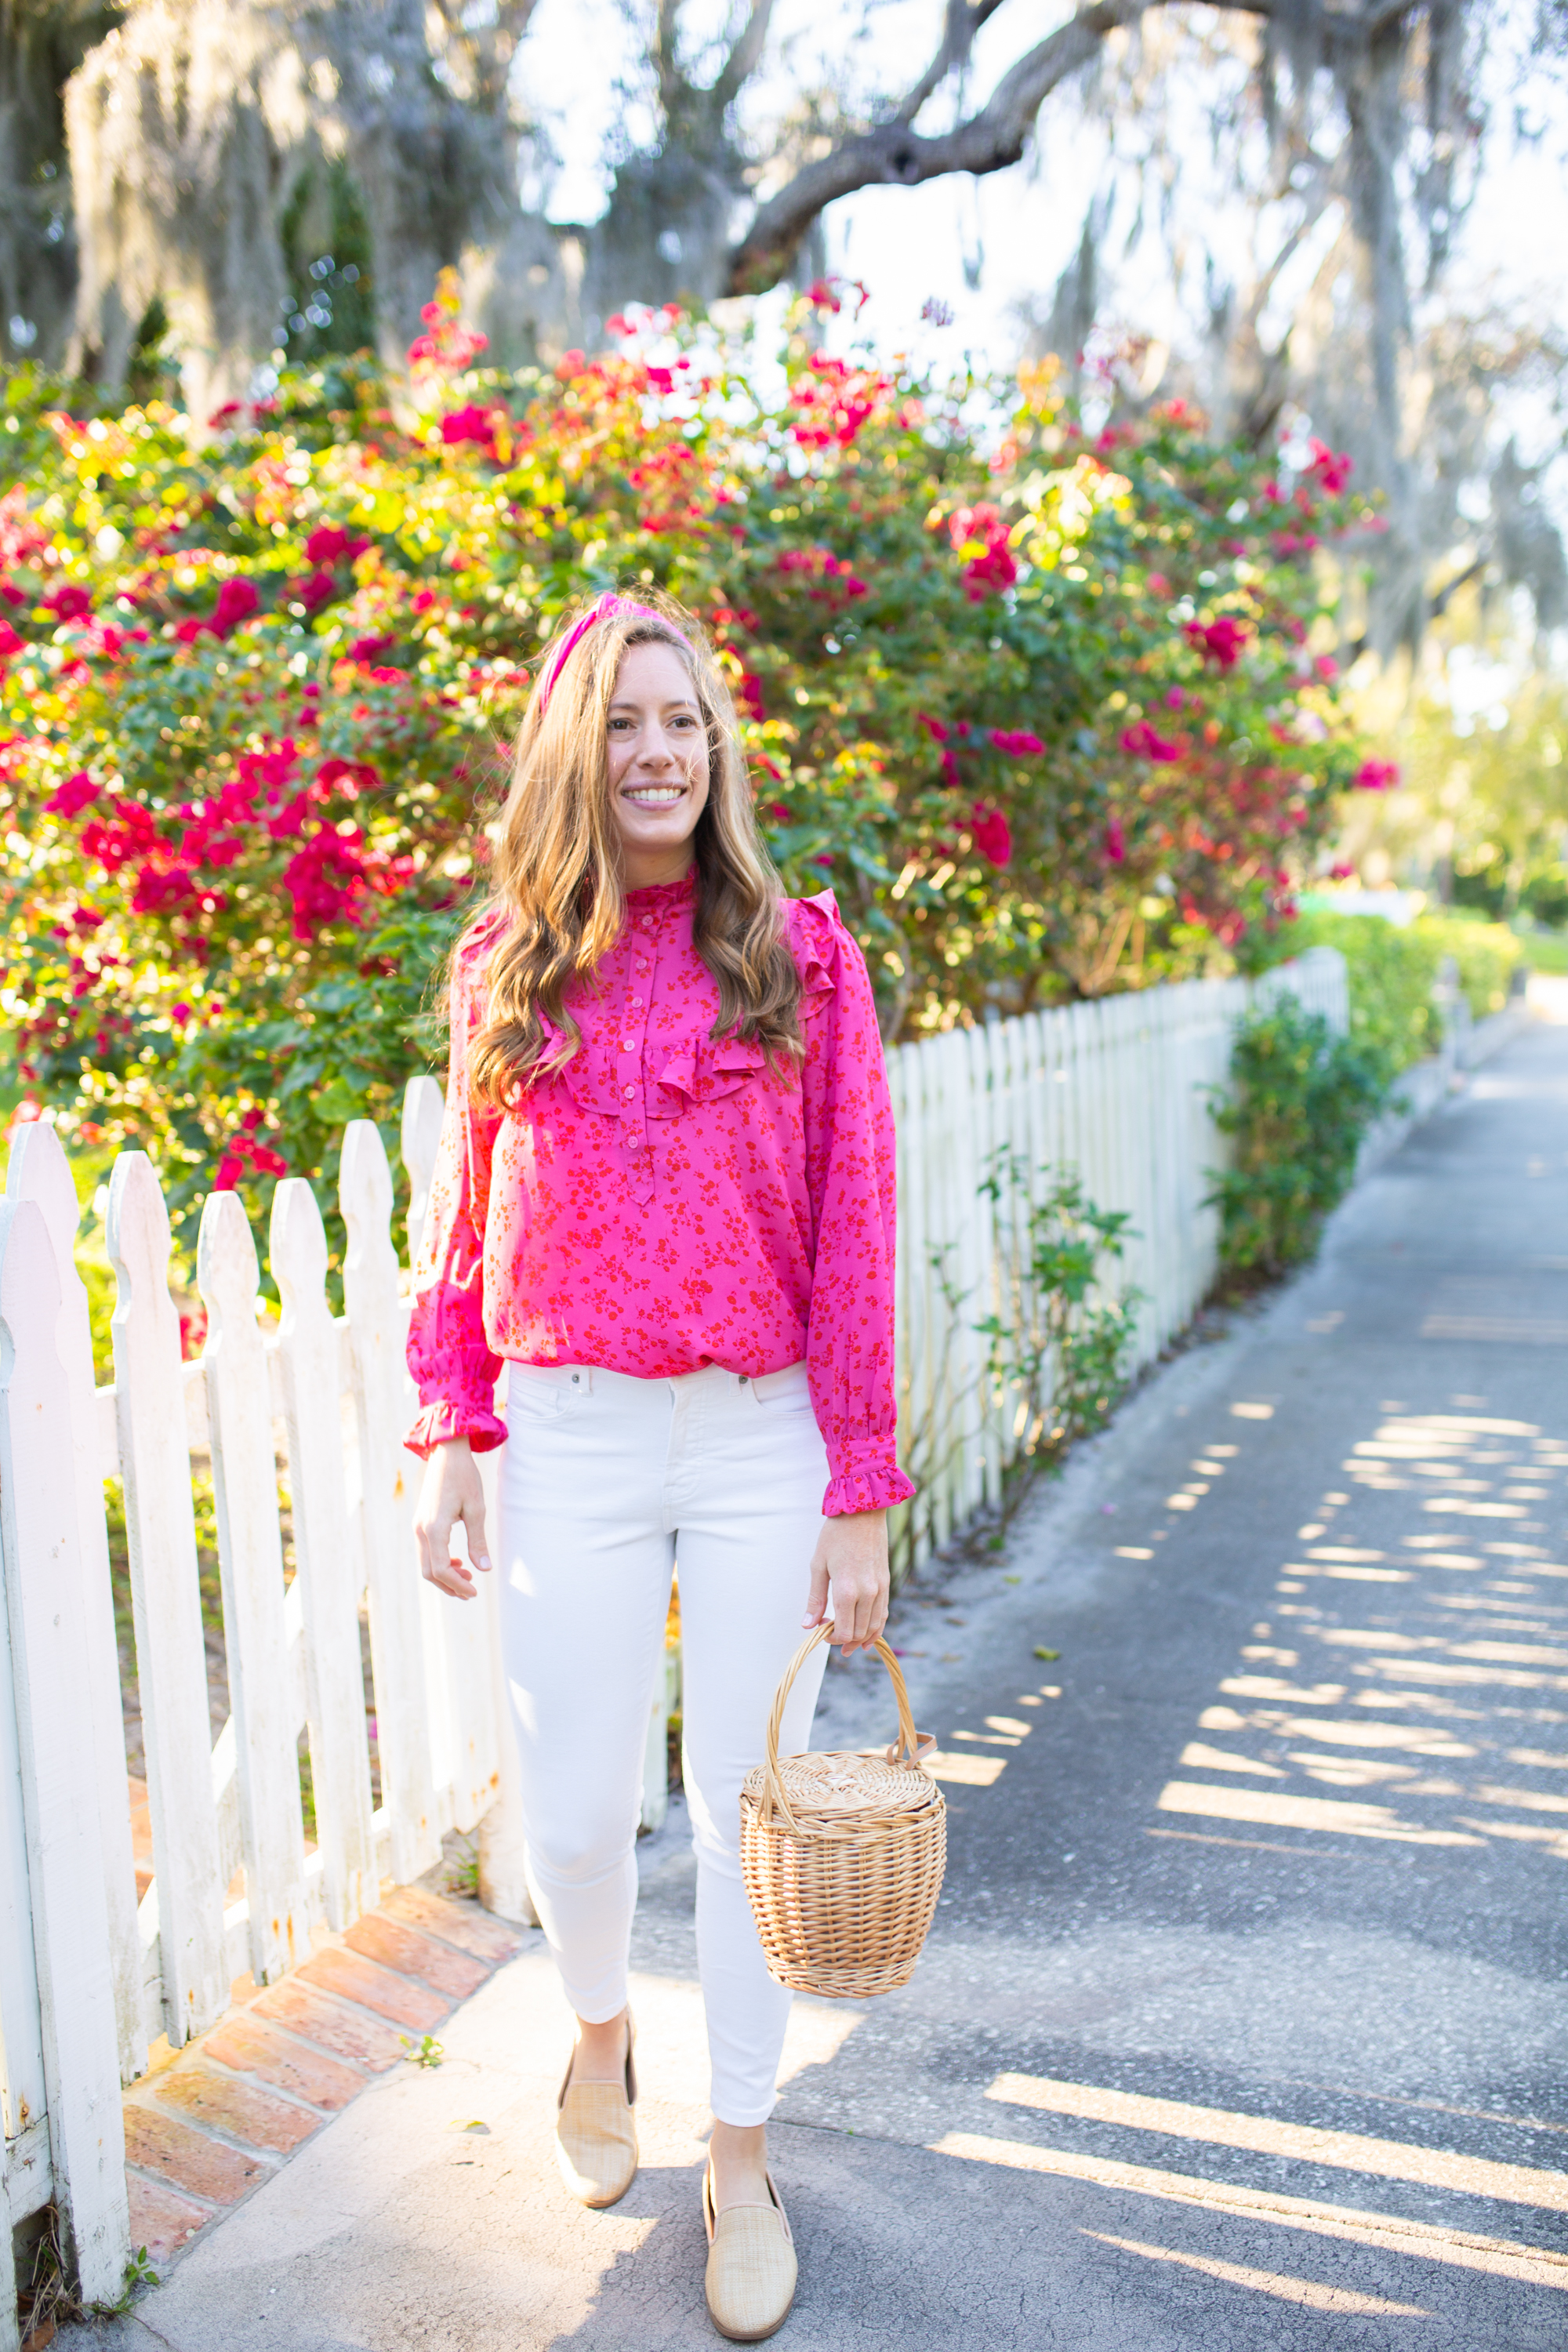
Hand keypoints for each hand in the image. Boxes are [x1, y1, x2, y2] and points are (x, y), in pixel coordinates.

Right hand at [412, 1438, 491, 1601]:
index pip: (441, 1568)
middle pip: (429, 1572)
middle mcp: (421, 1530)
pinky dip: (439, 1562)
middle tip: (471, 1591)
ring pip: (425, 1563)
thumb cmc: (464, 1478)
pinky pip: (426, 1551)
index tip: (474, 1591)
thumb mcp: (476, 1509)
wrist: (447, 1454)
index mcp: (434, 1528)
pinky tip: (458, 1560)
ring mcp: (418, 1526)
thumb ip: (478, 1540)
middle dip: (449, 1585)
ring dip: (444, 1575)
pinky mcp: (420, 1522)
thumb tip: (484, 1568)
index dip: (457, 1584)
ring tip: (467, 1576)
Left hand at [804, 1510, 888, 1654]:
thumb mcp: (818, 1565)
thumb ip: (815, 1598)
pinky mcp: (886, 1583)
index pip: (843, 1631)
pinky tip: (867, 1636)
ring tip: (849, 1645)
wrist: (862, 1513)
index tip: (821, 1631)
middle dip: (844, 1641)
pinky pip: (884, 1613)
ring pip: (874, 1626)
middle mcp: (867, 1593)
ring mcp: (880, 1589)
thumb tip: (807, 1625)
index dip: (832, 1638)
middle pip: (858, 1632)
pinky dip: (876, 1628)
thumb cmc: (835, 1535)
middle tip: (831, 1636)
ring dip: (861, 1639)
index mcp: (846, 1590)